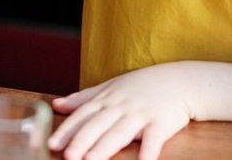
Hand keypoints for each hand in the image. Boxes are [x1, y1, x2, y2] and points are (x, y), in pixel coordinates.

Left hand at [49, 64, 194, 159]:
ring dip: (104, 147)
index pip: (82, 115)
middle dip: (81, 141)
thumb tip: (56, 105)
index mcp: (106, 98)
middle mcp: (120, 106)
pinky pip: (154, 139)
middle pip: (97, 125)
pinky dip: (148, 151)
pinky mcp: (161, 123)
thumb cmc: (141, 86)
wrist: (180, 80)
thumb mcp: (110, 87)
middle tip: (67, 156)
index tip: (52, 144)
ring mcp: (141, 114)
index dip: (67, 130)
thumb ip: (83, 98)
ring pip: (119, 132)